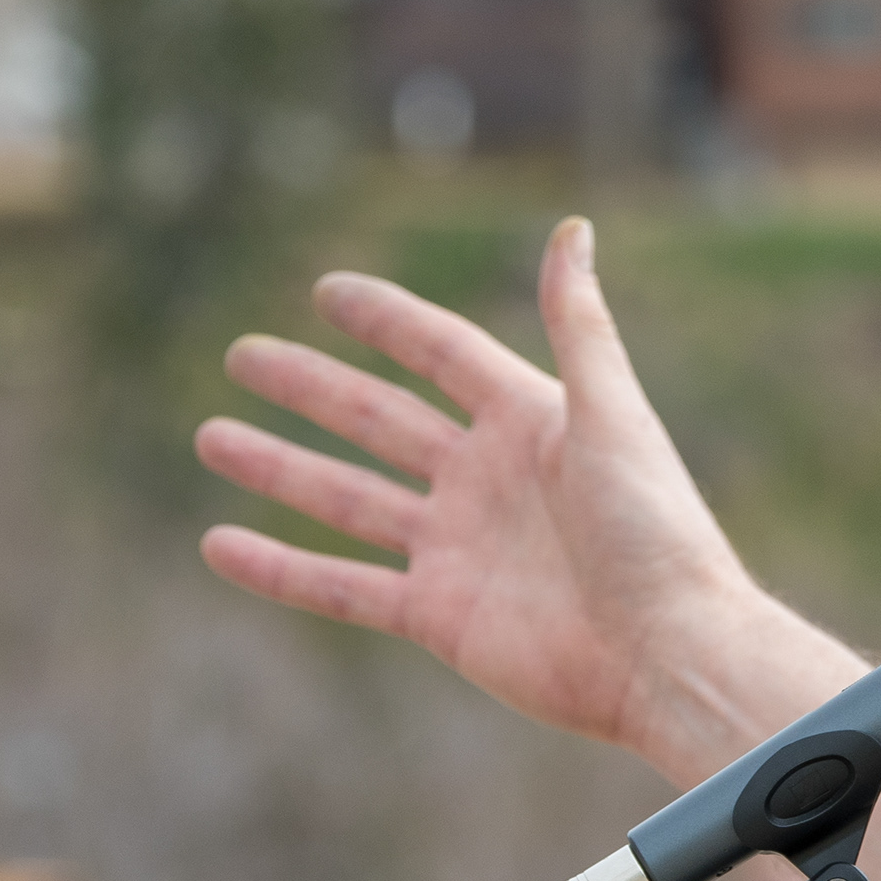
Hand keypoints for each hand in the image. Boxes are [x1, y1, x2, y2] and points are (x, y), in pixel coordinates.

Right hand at [194, 219, 855, 775]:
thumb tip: (573, 228)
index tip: (326, 290)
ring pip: (346, 498)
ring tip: (212, 436)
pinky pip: (342, 586)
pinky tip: (219, 544)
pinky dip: (280, 568)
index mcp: (532, 423)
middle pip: (379, 420)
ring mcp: (459, 549)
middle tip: (242, 355)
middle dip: (311, 388)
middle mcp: (488, 479)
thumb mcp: (613, 415)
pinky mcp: (440, 616)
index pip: (443, 355)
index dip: (387, 322)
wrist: (668, 652)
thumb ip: (579, 325)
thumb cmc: (656, 530)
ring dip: (280, 468)